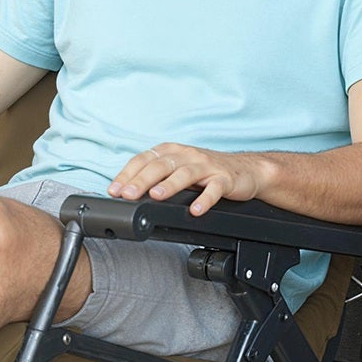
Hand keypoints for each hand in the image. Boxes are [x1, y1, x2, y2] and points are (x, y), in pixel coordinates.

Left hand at [109, 144, 266, 215]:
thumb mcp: (179, 168)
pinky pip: (214, 189)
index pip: (144, 159)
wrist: (247, 170)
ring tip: (157, 196)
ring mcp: (207, 166)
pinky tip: (196, 210)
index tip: (114, 190)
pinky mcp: (225, 179)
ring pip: (185, 173)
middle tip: (128, 194)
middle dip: (142, 180)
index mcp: (172, 151)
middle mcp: (188, 155)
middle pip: (161, 165)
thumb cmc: (208, 171)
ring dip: (170, 185)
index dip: (127, 174)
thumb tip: (126, 192)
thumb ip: (156, 176)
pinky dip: (205, 199)